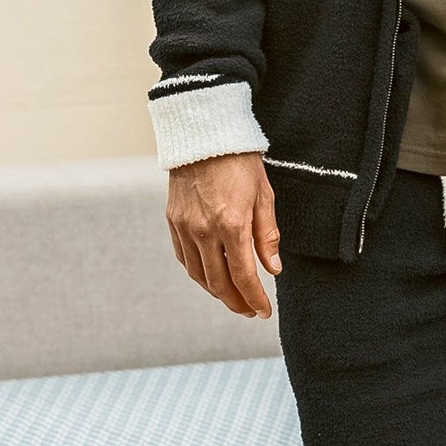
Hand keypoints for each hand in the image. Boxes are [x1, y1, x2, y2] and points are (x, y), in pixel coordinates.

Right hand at [166, 152, 281, 317]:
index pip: (243, 276)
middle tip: (250, 310)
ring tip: (233, 297)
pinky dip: (198, 273)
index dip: (255, 298)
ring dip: (216, 292)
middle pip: (219, 283)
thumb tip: (273, 269)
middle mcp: (204, 230)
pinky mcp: (173, 220)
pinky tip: (211, 275)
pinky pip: (184, 258)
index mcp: (231, 224)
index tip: (264, 312)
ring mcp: (185, 227)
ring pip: (198, 275)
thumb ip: (267, 235)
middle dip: (236, 302)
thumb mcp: (263, 194)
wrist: (204, 134)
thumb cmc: (239, 161)